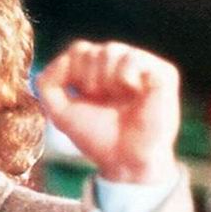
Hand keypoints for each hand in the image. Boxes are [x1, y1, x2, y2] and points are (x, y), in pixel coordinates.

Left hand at [37, 40, 180, 182]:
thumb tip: (60, 57)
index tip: (82, 98)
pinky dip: (125, 77)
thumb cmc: (97, 138)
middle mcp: (121, 66)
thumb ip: (48, 84)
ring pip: (111, 51)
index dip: (72, 73)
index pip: (78, 51)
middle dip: (88, 80)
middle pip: (92, 51)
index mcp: (99, 74)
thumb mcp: (60, 113)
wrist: (125, 160)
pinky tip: (133, 94)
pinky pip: (133, 59)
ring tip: (118, 99)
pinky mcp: (162, 73)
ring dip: (105, 80)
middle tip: (102, 101)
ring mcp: (142, 67)